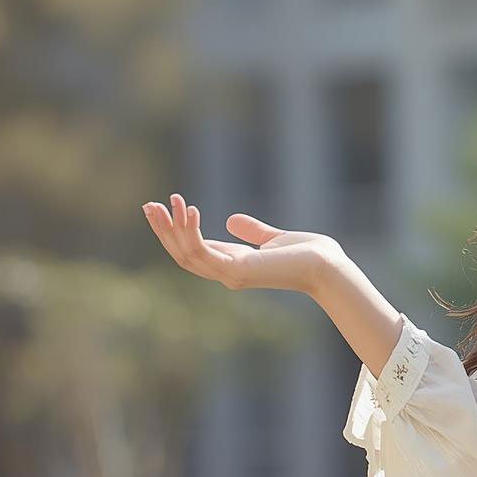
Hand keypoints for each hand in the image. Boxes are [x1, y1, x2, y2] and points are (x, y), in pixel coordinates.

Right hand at [142, 193, 344, 294]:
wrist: (328, 266)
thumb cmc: (308, 254)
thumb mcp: (274, 238)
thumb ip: (253, 231)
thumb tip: (231, 220)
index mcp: (232, 264)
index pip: (192, 251)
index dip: (173, 231)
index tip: (161, 207)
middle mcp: (227, 273)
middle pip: (182, 254)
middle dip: (164, 230)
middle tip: (149, 205)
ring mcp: (230, 275)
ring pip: (187, 254)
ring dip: (173, 229)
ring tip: (168, 202)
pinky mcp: (238, 270)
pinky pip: (204, 252)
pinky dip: (192, 233)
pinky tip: (189, 211)